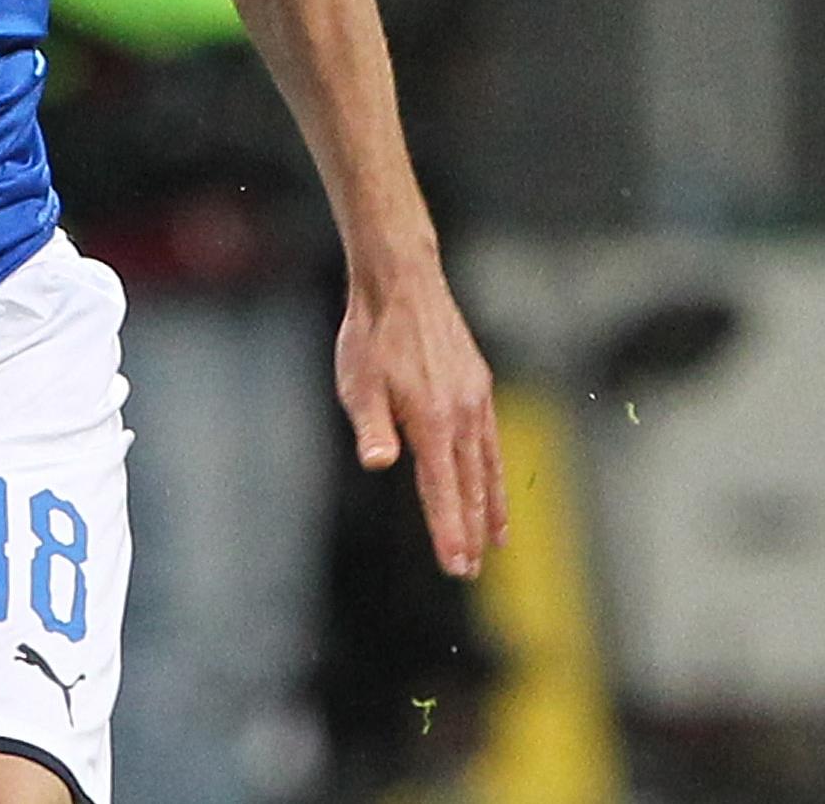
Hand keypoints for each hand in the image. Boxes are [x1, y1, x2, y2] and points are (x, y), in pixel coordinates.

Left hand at [334, 281, 508, 577]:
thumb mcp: (357, 382)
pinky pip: (491, 441)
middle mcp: (462, 416)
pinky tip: (493, 486)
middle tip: (469, 570)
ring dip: (490, 507)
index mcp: (432, 421)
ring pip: (487, 467)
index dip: (449, 531)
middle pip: (470, 487)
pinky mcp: (479, 387)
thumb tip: (378, 462)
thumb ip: (371, 425)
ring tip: (495, 542)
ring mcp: (476, 401)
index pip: (442, 490)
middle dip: (470, 530)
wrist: (402, 284)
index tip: (456, 566)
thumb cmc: (371, 337)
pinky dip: (495, 472)